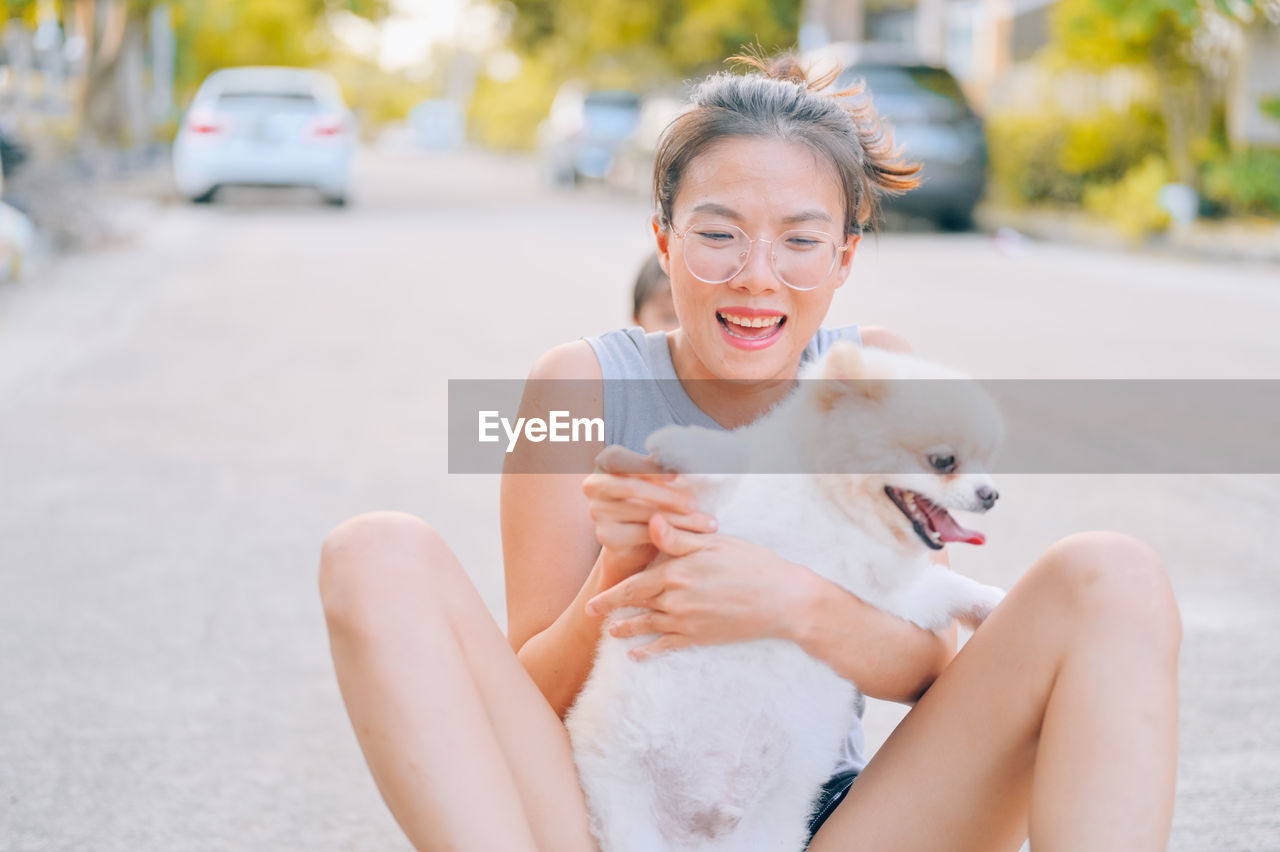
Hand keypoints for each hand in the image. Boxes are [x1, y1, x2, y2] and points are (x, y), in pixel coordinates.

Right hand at [582, 446, 717, 590]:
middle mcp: (593, 485)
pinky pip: (644, 534)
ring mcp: (597, 512)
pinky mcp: (606, 537)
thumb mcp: (654, 478)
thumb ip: (660, 464)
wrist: (636, 538)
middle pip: (631, 487)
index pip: (618, 458)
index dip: (645, 466)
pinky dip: (672, 535)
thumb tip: (682, 447)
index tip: (675, 475)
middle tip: (695, 504)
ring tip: (707, 523)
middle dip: (668, 496)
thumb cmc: (650, 497)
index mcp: (604, 462)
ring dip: (680, 519)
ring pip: (643, 514)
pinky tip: (693, 537)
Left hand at [585, 514, 815, 659]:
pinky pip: (667, 647)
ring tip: (612, 634)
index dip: (611, 595)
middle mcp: (676, 601)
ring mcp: (687, 622)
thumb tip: (651, 522)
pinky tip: (637, 656)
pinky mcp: (700, 637)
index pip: (633, 586)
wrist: (782, 600)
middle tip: (592, 616)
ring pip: (648, 627)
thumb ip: (678, 538)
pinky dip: (649, 652)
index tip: (593, 602)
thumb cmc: (751, 564)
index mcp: (676, 574)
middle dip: (612, 613)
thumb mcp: (714, 543)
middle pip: (636, 607)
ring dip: (627, 632)